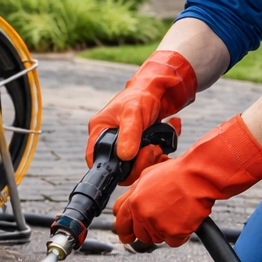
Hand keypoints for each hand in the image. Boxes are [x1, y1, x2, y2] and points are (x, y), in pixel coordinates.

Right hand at [86, 51, 197, 185]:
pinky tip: (166, 143)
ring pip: (135, 168)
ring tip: (159, 145)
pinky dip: (160, 156)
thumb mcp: (133, 112)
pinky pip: (148, 163)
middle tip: (152, 150)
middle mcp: (110, 142)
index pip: (95, 159)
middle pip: (119, 169)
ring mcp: (125, 147)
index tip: (130, 162)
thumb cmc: (141, 97)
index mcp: (100, 131)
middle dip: (139, 164)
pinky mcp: (139, 150)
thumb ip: (129, 133)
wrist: (158, 92)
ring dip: (152, 160)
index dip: (109, 168)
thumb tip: (125, 156)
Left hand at [113, 114, 261, 247]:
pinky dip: (180, 235)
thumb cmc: (178, 173)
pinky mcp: (173, 232)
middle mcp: (142, 213)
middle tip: (163, 220)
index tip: (128, 234)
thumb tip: (130, 204)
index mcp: (134, 199)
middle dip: (149, 230)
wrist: (199, 176)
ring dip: (166, 231)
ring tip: (176, 214)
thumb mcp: (147, 176)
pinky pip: (173, 242)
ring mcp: (157, 224)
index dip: (125, 229)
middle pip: (139, 234)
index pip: (121, 221)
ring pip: (156, 238)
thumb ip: (136, 193)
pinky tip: (185, 220)